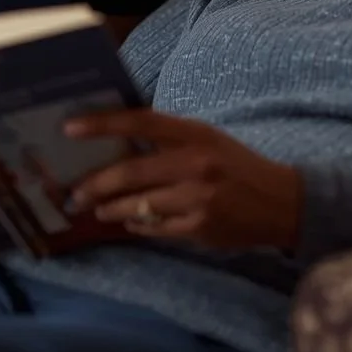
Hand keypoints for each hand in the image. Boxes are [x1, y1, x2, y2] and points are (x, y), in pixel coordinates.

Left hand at [65, 109, 301, 251]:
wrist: (281, 202)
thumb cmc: (237, 164)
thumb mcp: (208, 139)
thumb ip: (169, 138)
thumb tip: (119, 141)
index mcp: (195, 134)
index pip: (141, 123)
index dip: (103, 123)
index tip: (70, 127)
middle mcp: (195, 163)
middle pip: (131, 171)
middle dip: (96, 183)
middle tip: (74, 191)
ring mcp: (197, 198)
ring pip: (137, 204)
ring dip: (110, 208)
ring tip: (95, 208)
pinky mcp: (199, 229)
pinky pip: (155, 227)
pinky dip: (136, 224)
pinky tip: (127, 221)